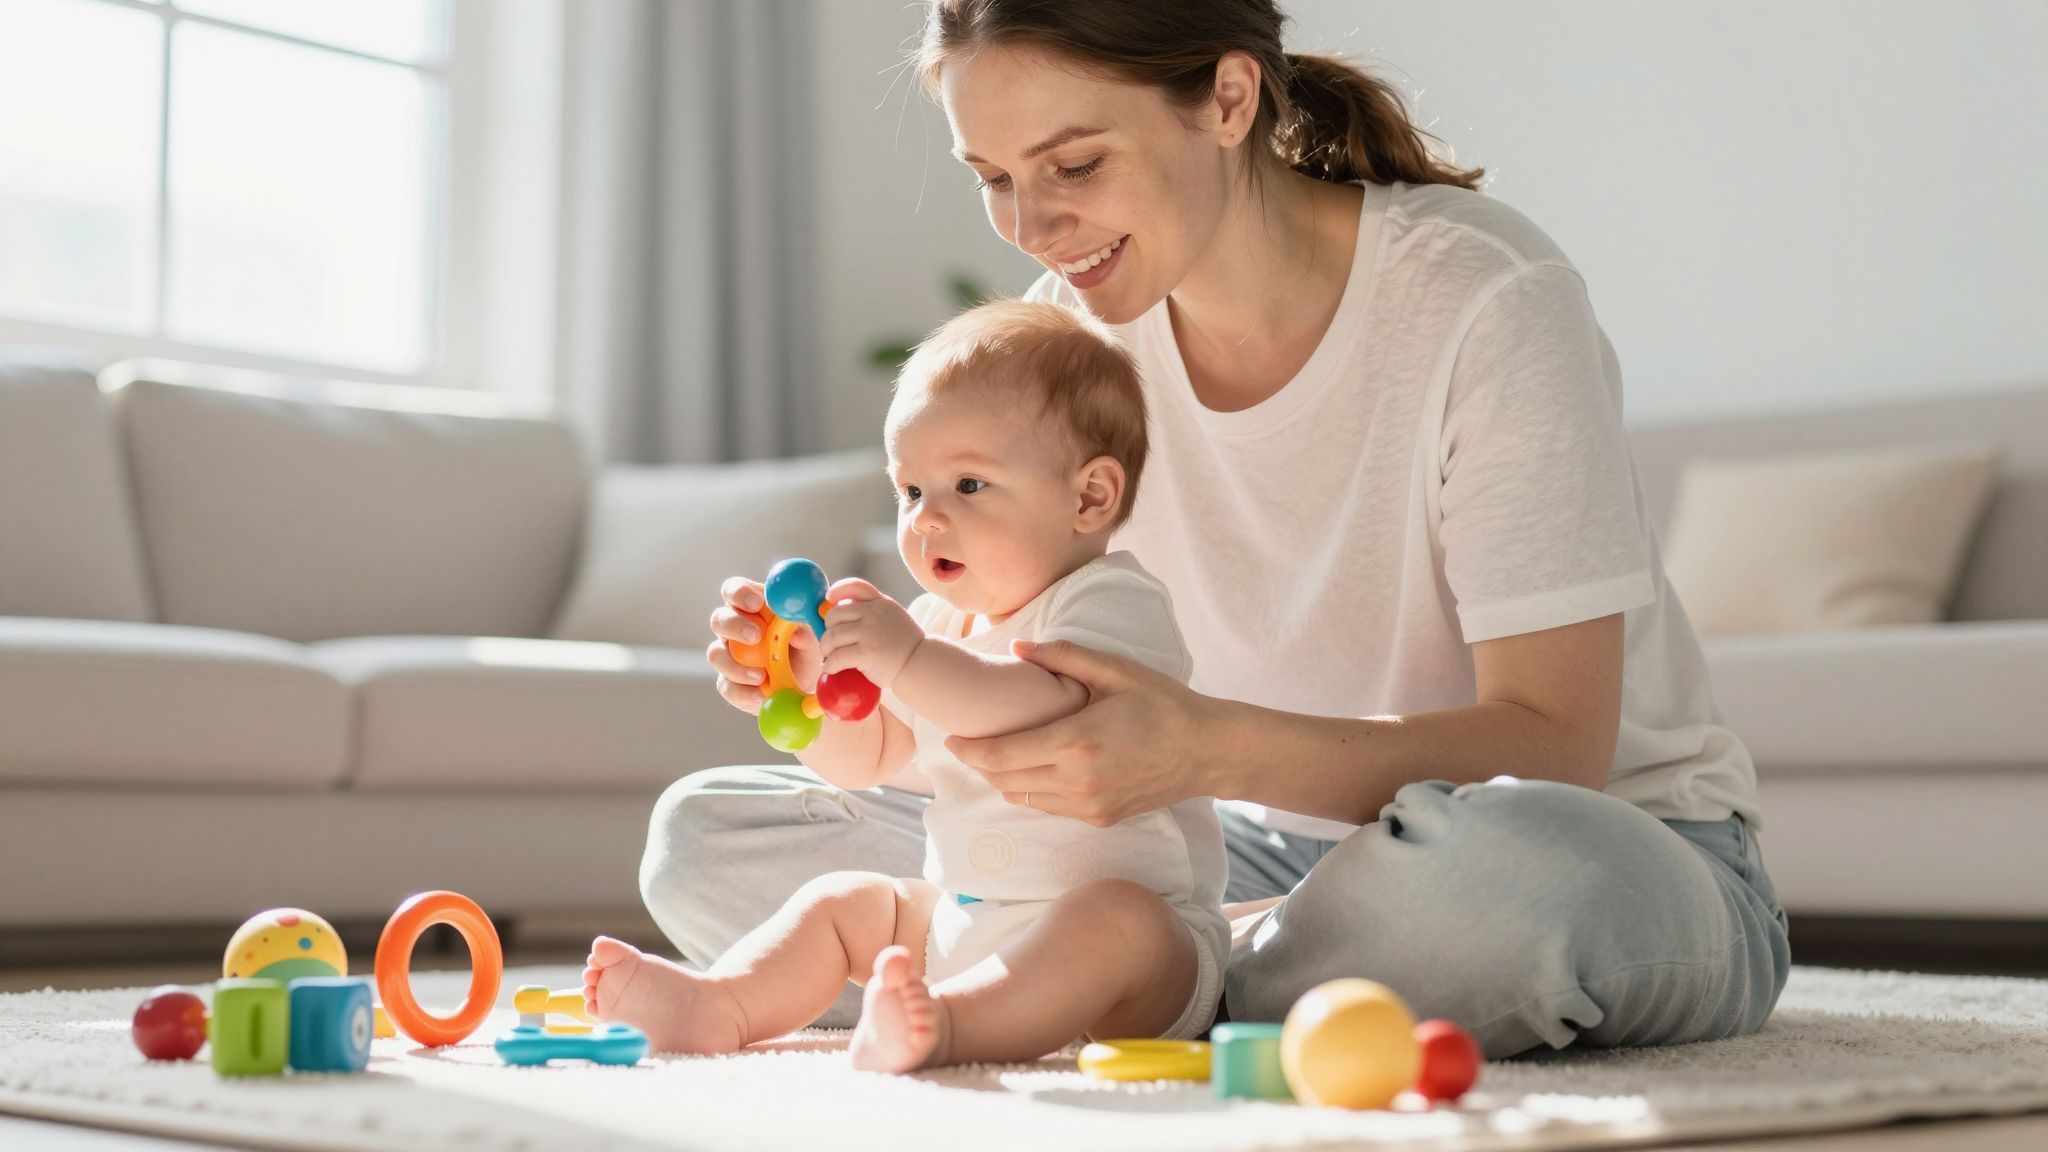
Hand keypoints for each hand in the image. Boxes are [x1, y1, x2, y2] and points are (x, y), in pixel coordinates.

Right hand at [705, 576, 820, 713]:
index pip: (734, 590)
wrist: (804, 688)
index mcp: (752, 608)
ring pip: (716, 654)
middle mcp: (734, 629)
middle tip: (756, 636)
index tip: (757, 603)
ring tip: (761, 675)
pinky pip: (727, 686)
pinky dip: (744, 691)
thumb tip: (796, 633)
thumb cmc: (805, 652)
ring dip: (735, 664)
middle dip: (735, 625)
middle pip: (719, 619)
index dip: (740, 593)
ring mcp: (727, 656)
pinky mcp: (728, 683)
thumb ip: (805, 632)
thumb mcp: (812, 640)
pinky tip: (761, 694)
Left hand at [816, 578, 921, 687]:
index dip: (838, 590)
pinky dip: (830, 664)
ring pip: (832, 636)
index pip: (856, 586)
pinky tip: (832, 669)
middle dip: (828, 629)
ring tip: (830, 657)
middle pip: (835, 613)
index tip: (829, 599)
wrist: (920, 664)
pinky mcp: (866, 651)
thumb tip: (840, 618)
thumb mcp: (894, 618)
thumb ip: (873, 613)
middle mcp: (874, 613)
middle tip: (831, 643)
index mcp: (882, 603)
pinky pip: (837, 656)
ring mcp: (870, 631)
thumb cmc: (904, 647)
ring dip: (826, 649)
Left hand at [945, 639, 1222, 826]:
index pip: (1001, 754)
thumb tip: (1018, 647)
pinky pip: (1048, 808)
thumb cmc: (1163, 704)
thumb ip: (1064, 656)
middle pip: (1004, 779)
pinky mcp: (1099, 819)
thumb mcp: (1116, 670)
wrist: (1207, 751)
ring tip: (994, 755)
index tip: (951, 738)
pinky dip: (1030, 791)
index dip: (969, 749)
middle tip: (963, 745)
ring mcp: (1088, 805)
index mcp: (1076, 742)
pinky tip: (1031, 770)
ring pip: (1022, 798)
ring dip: (1002, 779)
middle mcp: (1077, 781)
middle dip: (978, 764)